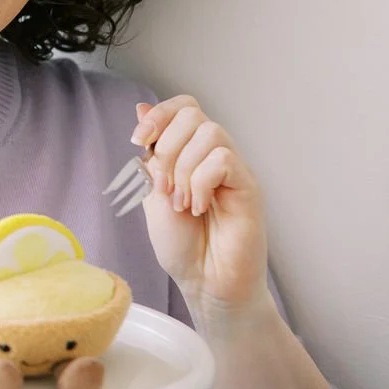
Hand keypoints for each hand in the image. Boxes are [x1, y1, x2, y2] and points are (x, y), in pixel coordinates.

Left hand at [131, 96, 269, 314]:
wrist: (203, 281)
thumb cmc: (182, 245)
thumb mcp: (152, 192)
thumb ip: (151, 154)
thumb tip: (142, 108)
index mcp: (189, 153)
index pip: (183, 108)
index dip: (159, 114)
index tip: (139, 140)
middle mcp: (214, 155)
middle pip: (193, 114)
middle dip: (167, 148)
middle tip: (164, 187)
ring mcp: (233, 169)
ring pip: (210, 133)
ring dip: (183, 170)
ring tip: (181, 203)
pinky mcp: (248, 185)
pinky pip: (223, 159)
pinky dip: (201, 183)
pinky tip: (199, 208)